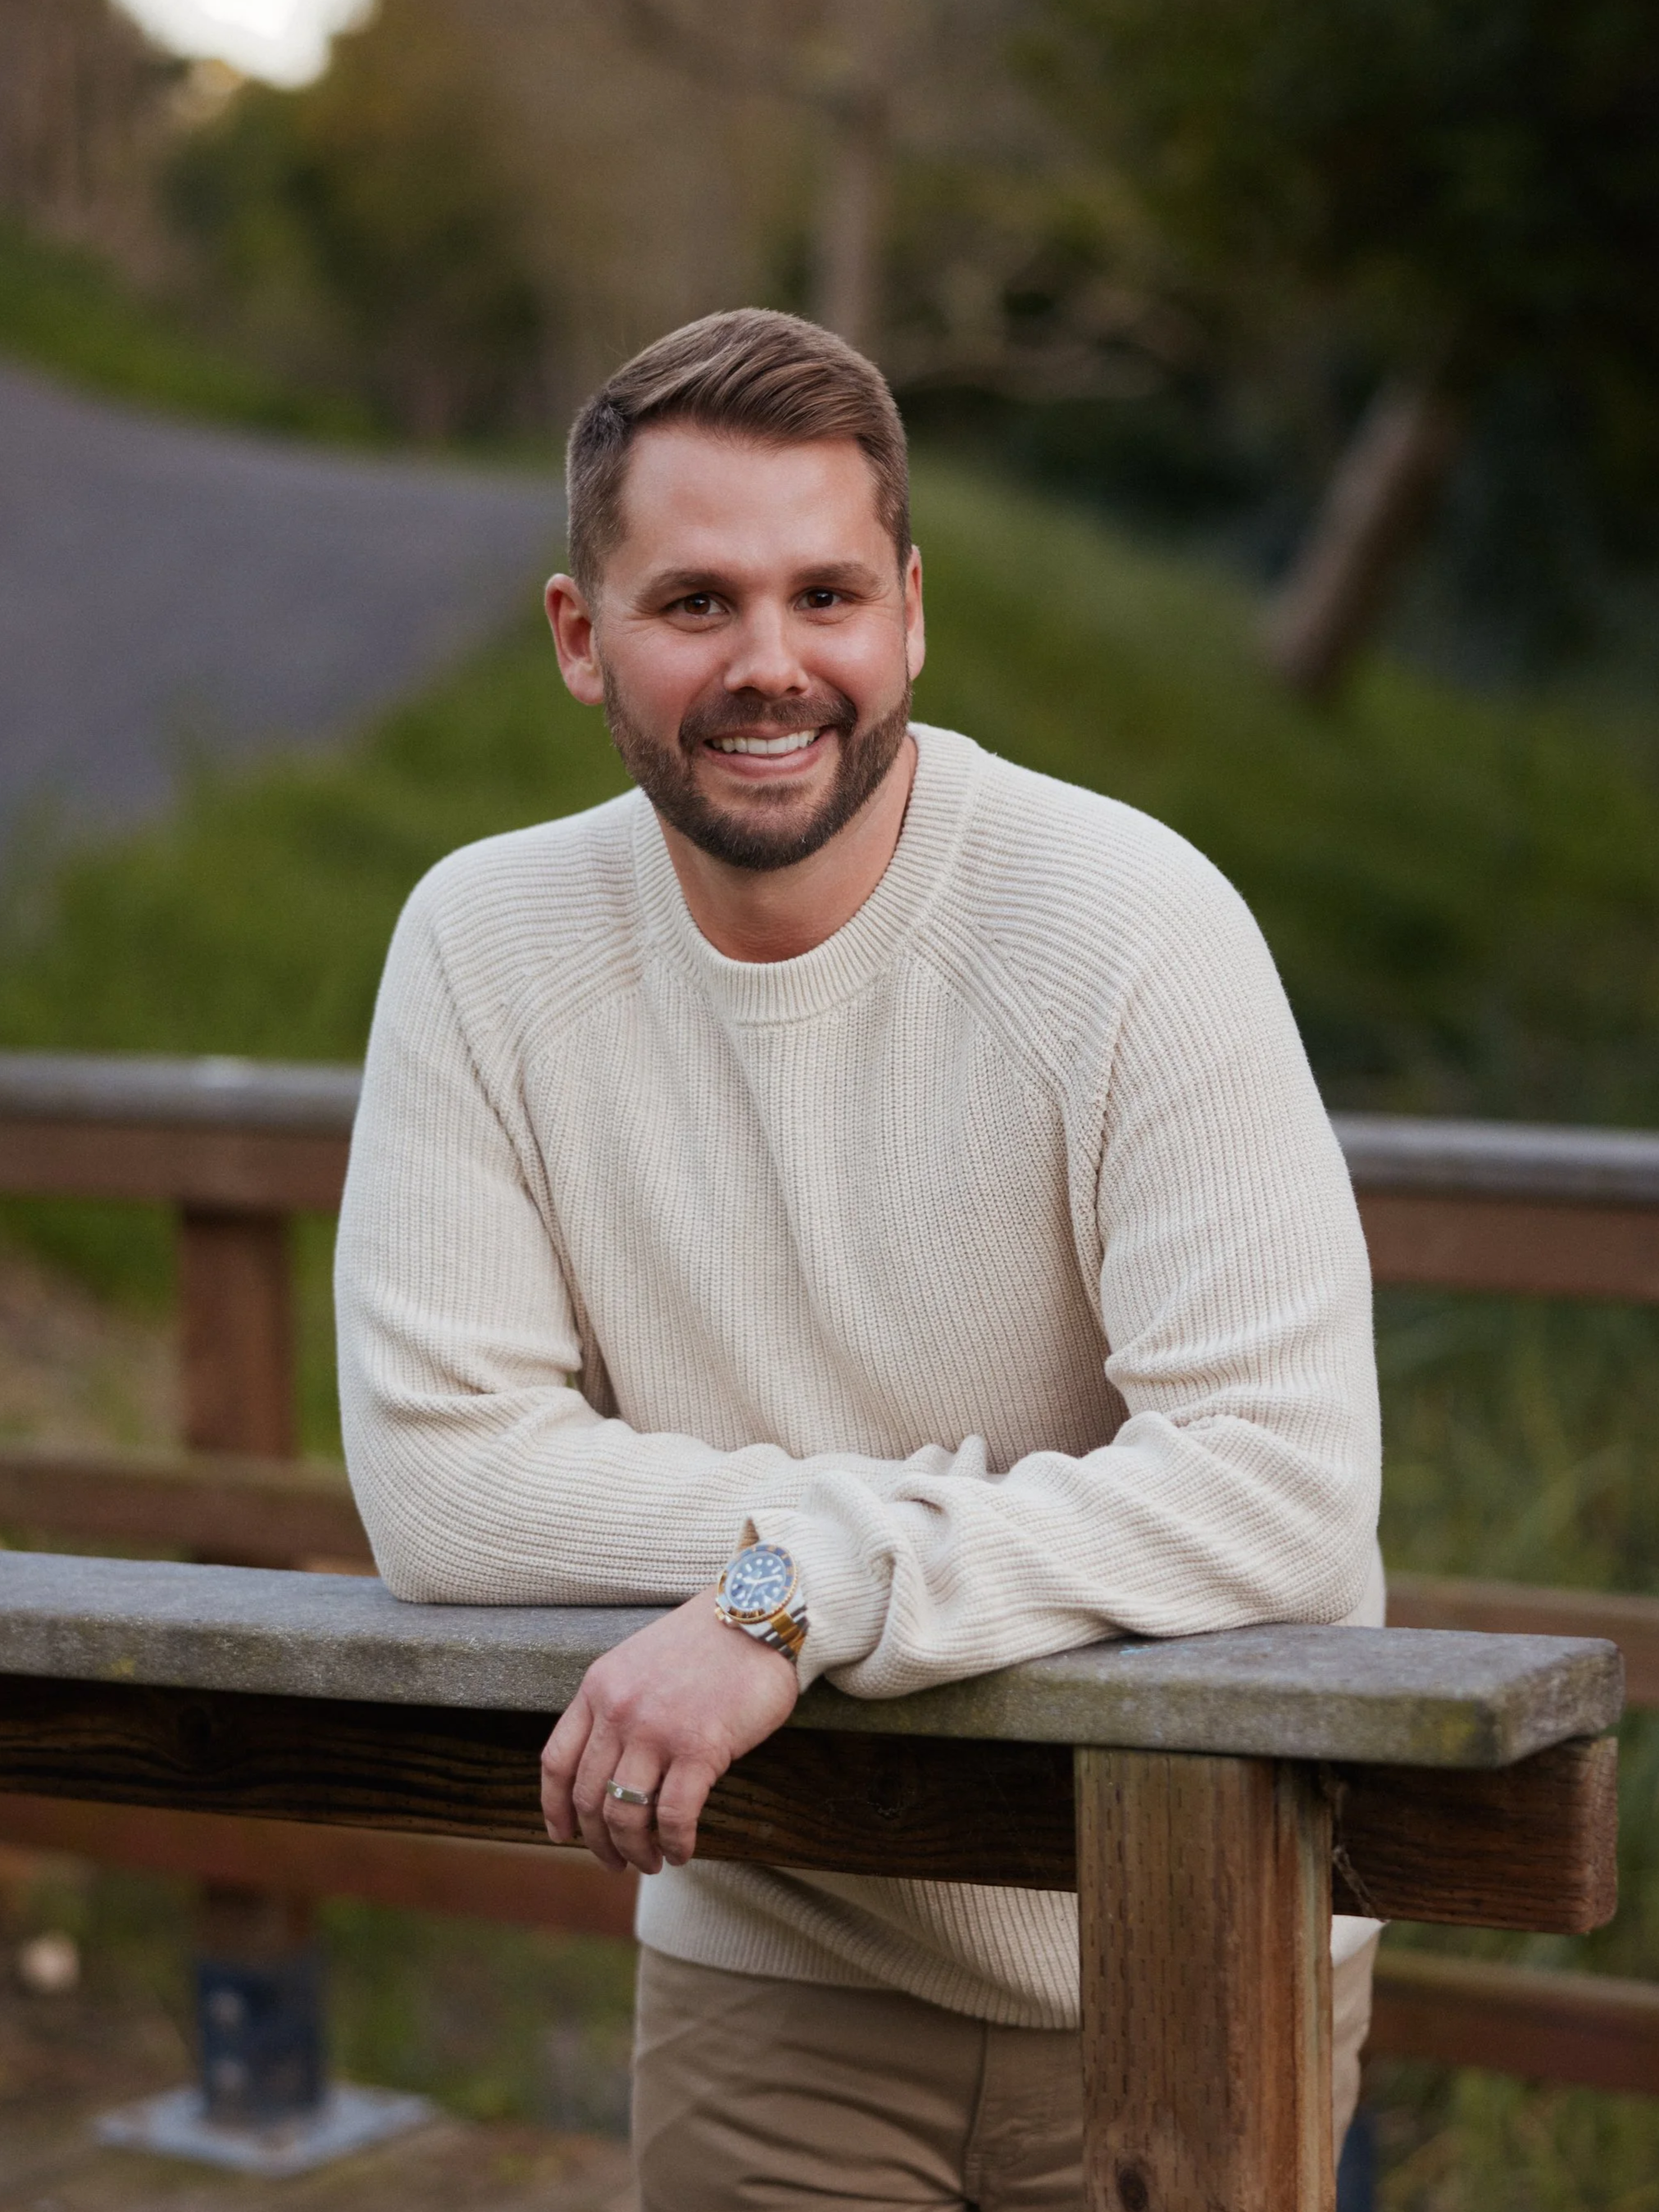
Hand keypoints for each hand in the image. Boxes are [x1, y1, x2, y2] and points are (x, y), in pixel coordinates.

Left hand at [540, 1585, 798, 1874]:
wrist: (757, 1617)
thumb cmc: (706, 1643)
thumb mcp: (639, 1663)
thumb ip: (617, 1706)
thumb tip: (609, 1768)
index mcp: (599, 1687)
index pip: (557, 1761)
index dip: (554, 1808)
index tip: (563, 1835)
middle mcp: (618, 1710)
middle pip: (588, 1796)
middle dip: (598, 1841)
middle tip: (616, 1862)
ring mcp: (656, 1729)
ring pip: (625, 1813)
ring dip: (635, 1850)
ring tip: (651, 1863)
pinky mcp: (699, 1747)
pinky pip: (673, 1815)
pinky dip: (674, 1843)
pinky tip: (683, 1851)